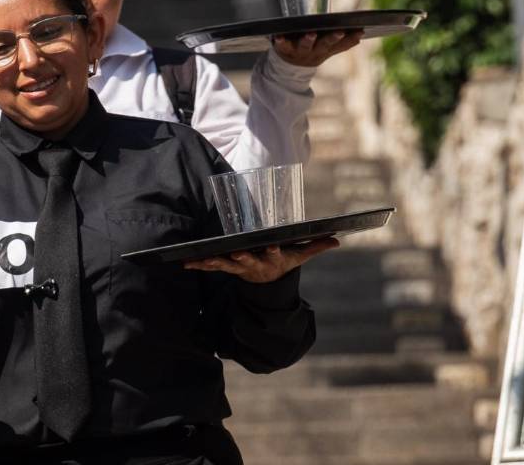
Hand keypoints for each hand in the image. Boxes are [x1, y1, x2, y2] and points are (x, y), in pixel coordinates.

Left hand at [183, 238, 338, 282]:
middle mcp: (256, 264)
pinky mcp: (228, 267)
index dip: (273, 250)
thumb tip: (337, 239)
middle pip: (248, 260)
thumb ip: (316, 245)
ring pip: (226, 264)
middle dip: (242, 257)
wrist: (268, 284)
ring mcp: (240, 267)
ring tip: (201, 259)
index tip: (272, 245)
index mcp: (273, 259)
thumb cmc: (284, 262)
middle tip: (236, 252)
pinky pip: (212, 265)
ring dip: (214, 262)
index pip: (274, 253)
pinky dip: (199, 264)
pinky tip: (185, 262)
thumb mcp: (301, 255)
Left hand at [272, 30, 363, 67]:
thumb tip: (361, 34)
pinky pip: (282, 46)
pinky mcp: (284, 50)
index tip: (360, 31)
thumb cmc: (311, 53)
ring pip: (305, 46)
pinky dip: (280, 42)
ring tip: (312, 34)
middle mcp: (314, 52)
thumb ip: (342, 43)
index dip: (350, 39)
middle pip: (325, 45)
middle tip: (339, 31)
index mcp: (326, 50)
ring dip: (308, 40)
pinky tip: (278, 36)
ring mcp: (299, 52)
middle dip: (332, 38)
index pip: (341, 45)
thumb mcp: (327, 50)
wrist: (288, 71)